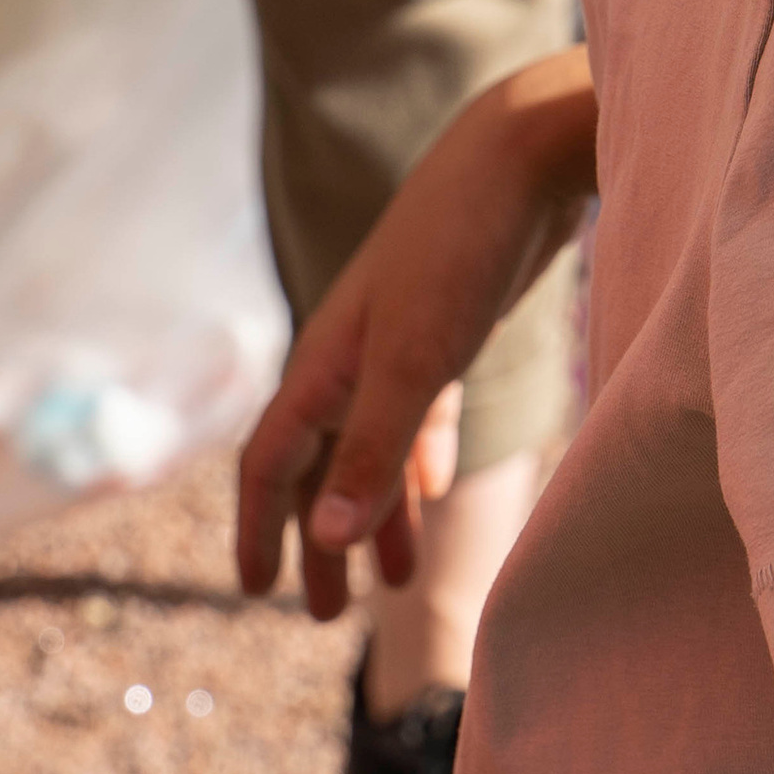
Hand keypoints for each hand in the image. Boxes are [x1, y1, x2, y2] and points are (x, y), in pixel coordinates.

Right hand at [238, 48, 595, 619]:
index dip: (260, 528)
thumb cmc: (457, 254)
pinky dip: (417, 458)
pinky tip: (436, 492)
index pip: (272, 463)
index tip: (256, 592)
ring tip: (393, 578)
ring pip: (370, 446)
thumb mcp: (415, 361)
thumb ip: (371, 450)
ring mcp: (395, 341)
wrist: (517, 159)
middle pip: (319, 466)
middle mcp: (348, 357)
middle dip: (320, 540)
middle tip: (327, 615)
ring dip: (375, 511)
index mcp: (324, 365)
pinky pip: (416, 412)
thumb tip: (323, 541)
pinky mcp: (444, 328)